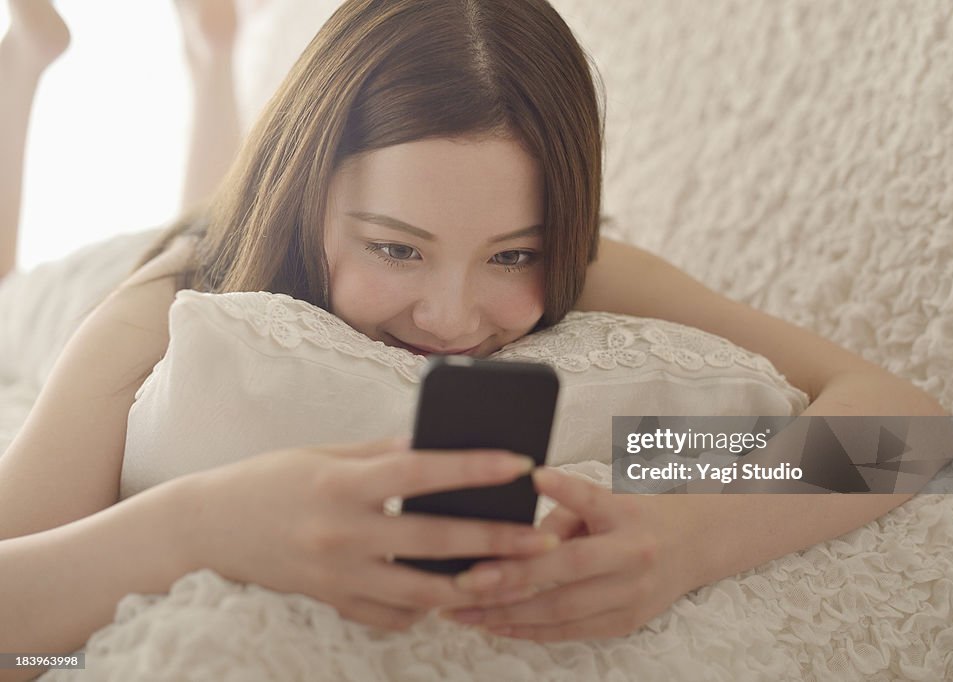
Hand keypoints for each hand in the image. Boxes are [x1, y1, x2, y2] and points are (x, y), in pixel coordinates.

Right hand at [181, 438, 560, 632]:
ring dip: (469, 586)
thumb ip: (383, 454)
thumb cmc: (270, 480)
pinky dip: (423, 606)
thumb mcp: (325, 455)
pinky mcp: (331, 601)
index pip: (418, 471)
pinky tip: (447, 592)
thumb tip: (438, 446)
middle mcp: (340, 532)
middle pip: (432, 540)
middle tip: (541, 540)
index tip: (518, 463)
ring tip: (509, 575)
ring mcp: (335, 575)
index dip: (472, 467)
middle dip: (494, 542)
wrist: (206, 527)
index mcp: (340, 483)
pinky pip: (390, 615)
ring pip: (420, 591)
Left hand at [440, 467, 697, 640]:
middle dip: (512, 576)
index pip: (592, 498)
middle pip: (568, 567)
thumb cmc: (637, 516)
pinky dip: (529, 630)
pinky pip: (570, 632)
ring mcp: (632, 594)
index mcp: (626, 514)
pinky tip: (495, 625)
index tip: (534, 474)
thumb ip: (564, 512)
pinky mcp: (625, 622)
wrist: (694, 545)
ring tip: (464, 611)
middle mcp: (633, 555)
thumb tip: (512, 535)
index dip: (564, 488)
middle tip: (464, 579)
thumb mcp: (608, 498)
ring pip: (563, 610)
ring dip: (509, 612)